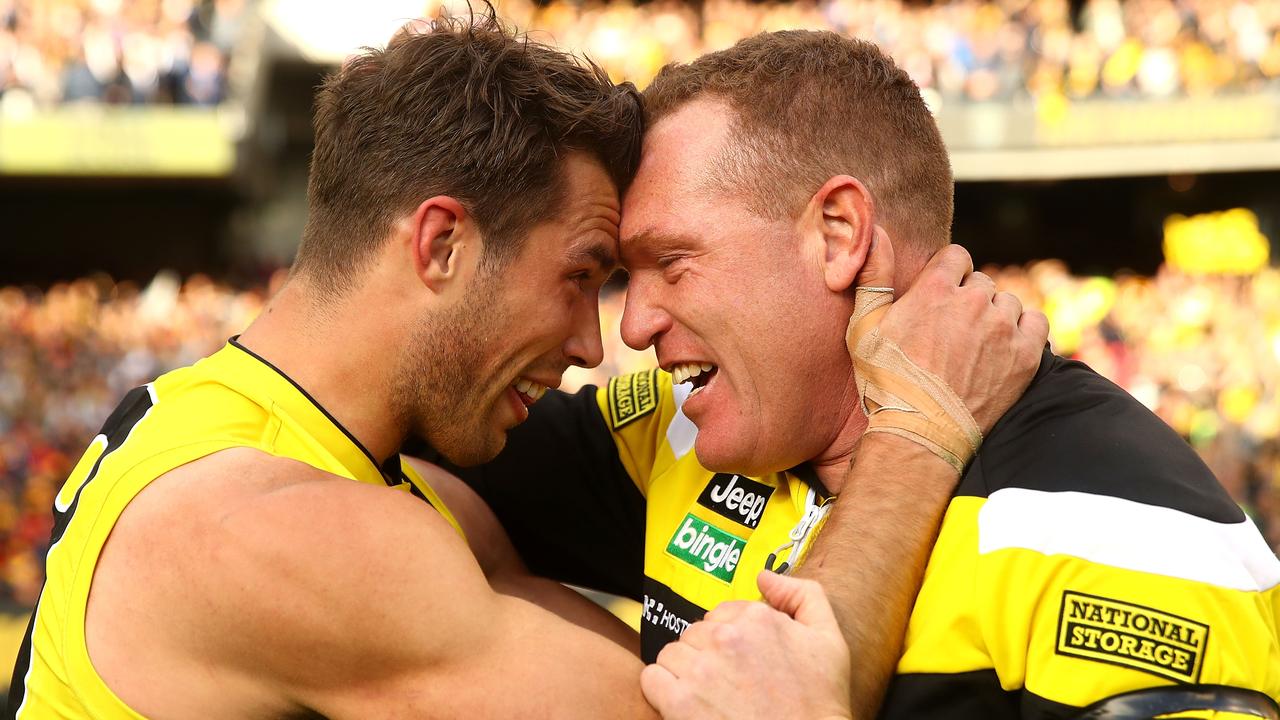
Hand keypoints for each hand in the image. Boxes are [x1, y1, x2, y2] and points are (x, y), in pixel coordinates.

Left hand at [640, 571, 851, 719]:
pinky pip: (652, 679)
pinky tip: (686, 703)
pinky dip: (662, 690)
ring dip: (685, 670)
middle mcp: (726, 638)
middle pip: (696, 633)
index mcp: (757, 619)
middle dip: (708, 654)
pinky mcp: (680, 703)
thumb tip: (764, 576)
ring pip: (673, 653)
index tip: (744, 662)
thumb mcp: (829, 641)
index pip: (722, 614)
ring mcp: (700, 671)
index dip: (732, 638)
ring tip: (709, 693)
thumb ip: (803, 595)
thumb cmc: (819, 703)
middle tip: (729, 682)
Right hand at [854, 228, 1047, 433]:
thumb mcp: (864, 326)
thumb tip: (877, 231)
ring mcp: (1004, 328)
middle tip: (952, 331)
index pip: (956, 256)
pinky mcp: (1025, 355)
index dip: (947, 276)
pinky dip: (1023, 331)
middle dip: (969, 299)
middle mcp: (974, 301)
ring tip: (976, 345)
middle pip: (981, 282)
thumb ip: (873, 274)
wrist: (919, 432)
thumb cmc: (885, 381)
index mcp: (936, 288)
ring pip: (1008, 303)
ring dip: (995, 316)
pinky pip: (1036, 324)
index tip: (939, 299)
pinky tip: (1004, 348)